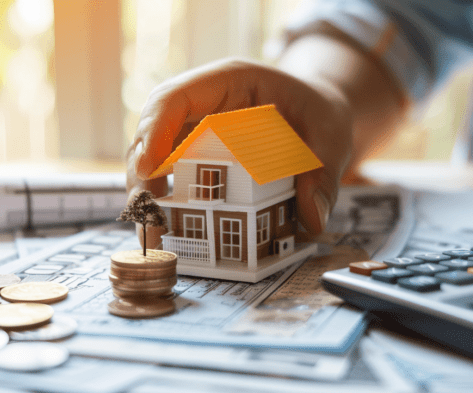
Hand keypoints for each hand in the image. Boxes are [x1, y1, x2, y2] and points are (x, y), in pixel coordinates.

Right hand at [126, 57, 352, 246]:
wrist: (316, 116)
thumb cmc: (319, 115)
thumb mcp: (331, 136)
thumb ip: (322, 174)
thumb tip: (311, 219)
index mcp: (229, 82)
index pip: (176, 96)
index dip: (154, 128)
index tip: (148, 167)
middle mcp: (203, 105)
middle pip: (153, 132)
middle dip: (142, 173)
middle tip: (143, 213)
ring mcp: (196, 131)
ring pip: (154, 157)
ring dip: (147, 194)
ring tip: (151, 231)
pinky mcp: (197, 156)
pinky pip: (172, 176)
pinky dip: (166, 202)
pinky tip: (167, 228)